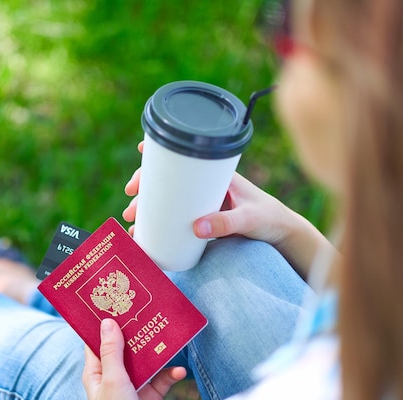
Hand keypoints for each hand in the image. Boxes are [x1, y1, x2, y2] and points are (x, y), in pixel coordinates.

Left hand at [82, 318, 185, 399]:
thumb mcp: (113, 380)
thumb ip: (112, 351)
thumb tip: (106, 322)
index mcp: (96, 372)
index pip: (97, 342)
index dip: (104, 324)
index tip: (115, 304)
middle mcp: (112, 378)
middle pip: (125, 349)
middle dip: (137, 335)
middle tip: (148, 314)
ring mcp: (131, 388)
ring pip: (145, 364)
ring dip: (157, 354)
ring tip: (168, 338)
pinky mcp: (149, 399)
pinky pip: (161, 382)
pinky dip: (170, 376)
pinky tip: (179, 372)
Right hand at [123, 141, 331, 278]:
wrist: (282, 235)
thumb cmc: (270, 218)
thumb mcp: (250, 219)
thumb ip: (226, 223)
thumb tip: (195, 228)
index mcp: (217, 174)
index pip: (184, 158)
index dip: (161, 153)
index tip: (141, 150)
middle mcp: (206, 186)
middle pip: (169, 181)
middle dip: (145, 190)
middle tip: (131, 204)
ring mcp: (203, 203)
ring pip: (168, 201)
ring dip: (147, 209)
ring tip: (132, 222)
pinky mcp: (203, 221)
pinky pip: (176, 218)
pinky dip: (158, 224)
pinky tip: (145, 234)